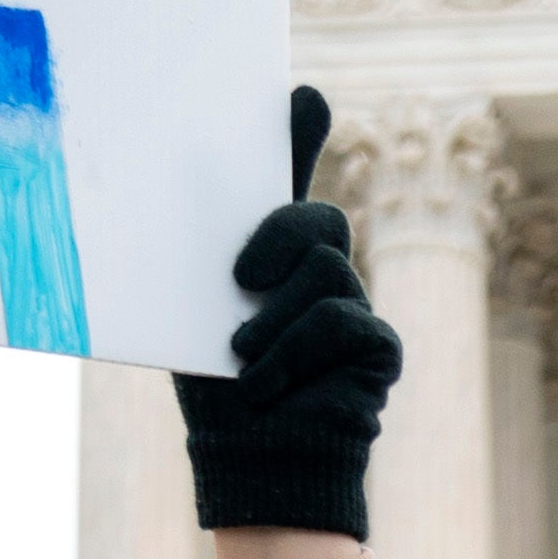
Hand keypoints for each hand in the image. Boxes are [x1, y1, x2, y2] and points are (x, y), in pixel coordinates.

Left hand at [171, 82, 399, 538]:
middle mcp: (320, 271)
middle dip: (278, 237)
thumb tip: (179, 176)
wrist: (248, 463)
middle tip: (237, 278)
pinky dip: (296, 355)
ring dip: (273, 319)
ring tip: (240, 358)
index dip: (298, 133)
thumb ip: (198, 252)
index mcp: (272, 254)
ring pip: (328, 272)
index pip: (289, 178)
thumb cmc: (216, 391)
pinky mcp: (378, 348)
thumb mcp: (194, 313)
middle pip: (318, 218)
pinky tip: (268, 386)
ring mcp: (355, 306)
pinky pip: (345, 324)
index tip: (298, 94)